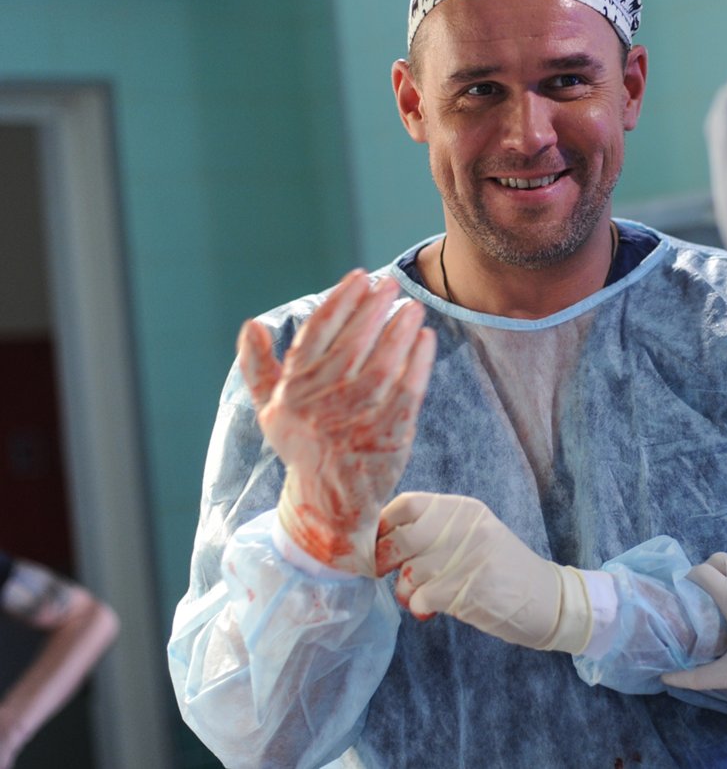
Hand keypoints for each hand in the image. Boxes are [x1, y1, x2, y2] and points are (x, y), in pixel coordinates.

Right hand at [239, 270, 435, 575]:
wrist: (331, 500)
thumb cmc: (303, 445)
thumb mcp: (271, 411)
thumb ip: (258, 367)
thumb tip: (250, 325)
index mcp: (293, 393)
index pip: (317, 335)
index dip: (339, 302)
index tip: (358, 278)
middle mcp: (321, 405)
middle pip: (351, 344)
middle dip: (373, 309)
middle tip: (391, 285)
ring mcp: (356, 421)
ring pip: (381, 364)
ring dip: (398, 331)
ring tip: (412, 307)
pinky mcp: (388, 434)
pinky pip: (407, 390)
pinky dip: (418, 362)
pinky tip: (425, 339)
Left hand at [376, 492, 592, 653]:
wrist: (546, 599)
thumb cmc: (500, 568)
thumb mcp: (474, 534)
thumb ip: (435, 530)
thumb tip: (379, 537)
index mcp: (464, 510)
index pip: (407, 504)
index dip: (382, 524)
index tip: (376, 541)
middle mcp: (465, 529)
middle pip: (400, 539)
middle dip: (383, 560)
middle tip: (385, 572)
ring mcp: (466, 560)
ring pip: (406, 574)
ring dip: (404, 590)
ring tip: (419, 594)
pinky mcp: (466, 591)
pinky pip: (419, 599)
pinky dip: (419, 607)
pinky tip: (433, 608)